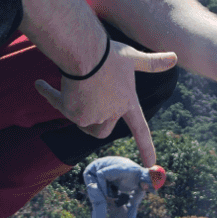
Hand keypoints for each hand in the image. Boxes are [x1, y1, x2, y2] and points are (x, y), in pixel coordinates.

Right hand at [34, 41, 179, 168]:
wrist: (86, 53)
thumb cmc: (109, 53)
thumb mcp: (132, 57)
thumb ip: (151, 62)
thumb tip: (176, 56)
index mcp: (128, 102)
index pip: (140, 130)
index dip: (146, 147)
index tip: (151, 164)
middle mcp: (111, 113)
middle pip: (102, 130)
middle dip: (93, 124)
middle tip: (85, 104)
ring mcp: (92, 115)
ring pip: (81, 121)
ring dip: (74, 108)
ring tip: (71, 86)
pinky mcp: (73, 113)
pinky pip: (59, 105)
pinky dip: (49, 94)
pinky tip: (40, 84)